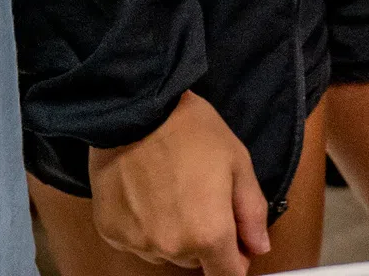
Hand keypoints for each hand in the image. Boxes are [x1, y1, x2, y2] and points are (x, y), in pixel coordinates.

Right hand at [83, 94, 271, 275]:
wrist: (135, 109)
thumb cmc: (191, 131)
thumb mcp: (237, 162)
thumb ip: (251, 212)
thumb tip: (258, 247)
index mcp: (208, 235)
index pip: (228, 275)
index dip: (236, 260)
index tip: (236, 240)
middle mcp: (171, 249)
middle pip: (195, 262)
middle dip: (204, 238)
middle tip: (200, 196)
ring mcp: (137, 243)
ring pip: (165, 252)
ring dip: (173, 234)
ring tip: (170, 190)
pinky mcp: (110, 233)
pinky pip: (137, 241)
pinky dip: (144, 226)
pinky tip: (145, 193)